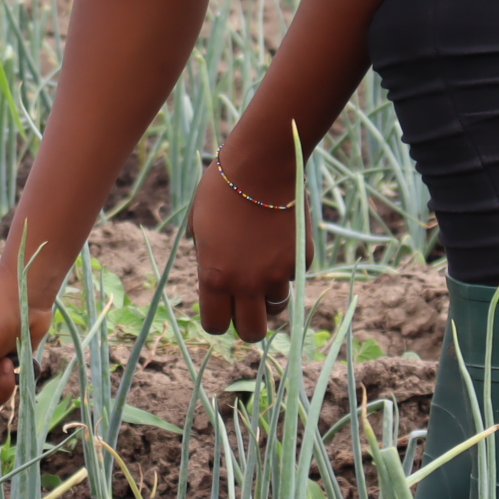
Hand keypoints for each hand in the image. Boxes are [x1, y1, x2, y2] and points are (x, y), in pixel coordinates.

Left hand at [190, 159, 299, 341]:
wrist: (261, 166)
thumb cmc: (221, 191)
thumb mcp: (198, 228)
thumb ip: (206, 261)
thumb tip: (214, 282)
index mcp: (215, 277)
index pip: (215, 325)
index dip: (217, 319)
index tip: (220, 307)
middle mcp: (247, 283)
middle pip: (252, 332)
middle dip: (247, 323)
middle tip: (245, 306)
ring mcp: (277, 274)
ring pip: (277, 307)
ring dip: (268, 296)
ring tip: (261, 270)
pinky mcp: (300, 260)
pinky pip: (291, 277)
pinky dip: (285, 269)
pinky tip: (277, 242)